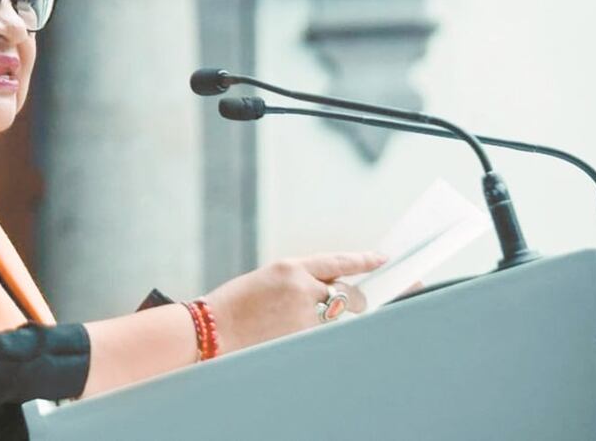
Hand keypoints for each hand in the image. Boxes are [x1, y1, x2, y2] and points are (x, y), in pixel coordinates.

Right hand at [202, 251, 386, 354]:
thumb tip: (326, 289)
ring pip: (331, 317)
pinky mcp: (301, 337)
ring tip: (288, 321)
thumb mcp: (267, 280)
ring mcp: (303, 315)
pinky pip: (317, 334)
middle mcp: (301, 288)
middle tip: (359, 304)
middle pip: (346, 293)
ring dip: (322, 320)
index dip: (363, 260)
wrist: (213, 328)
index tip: (382, 259)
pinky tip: (282, 333)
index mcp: (290, 267)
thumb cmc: (236, 304)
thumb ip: (298, 281)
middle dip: (354, 300)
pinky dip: (307, 334)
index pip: (337, 262)